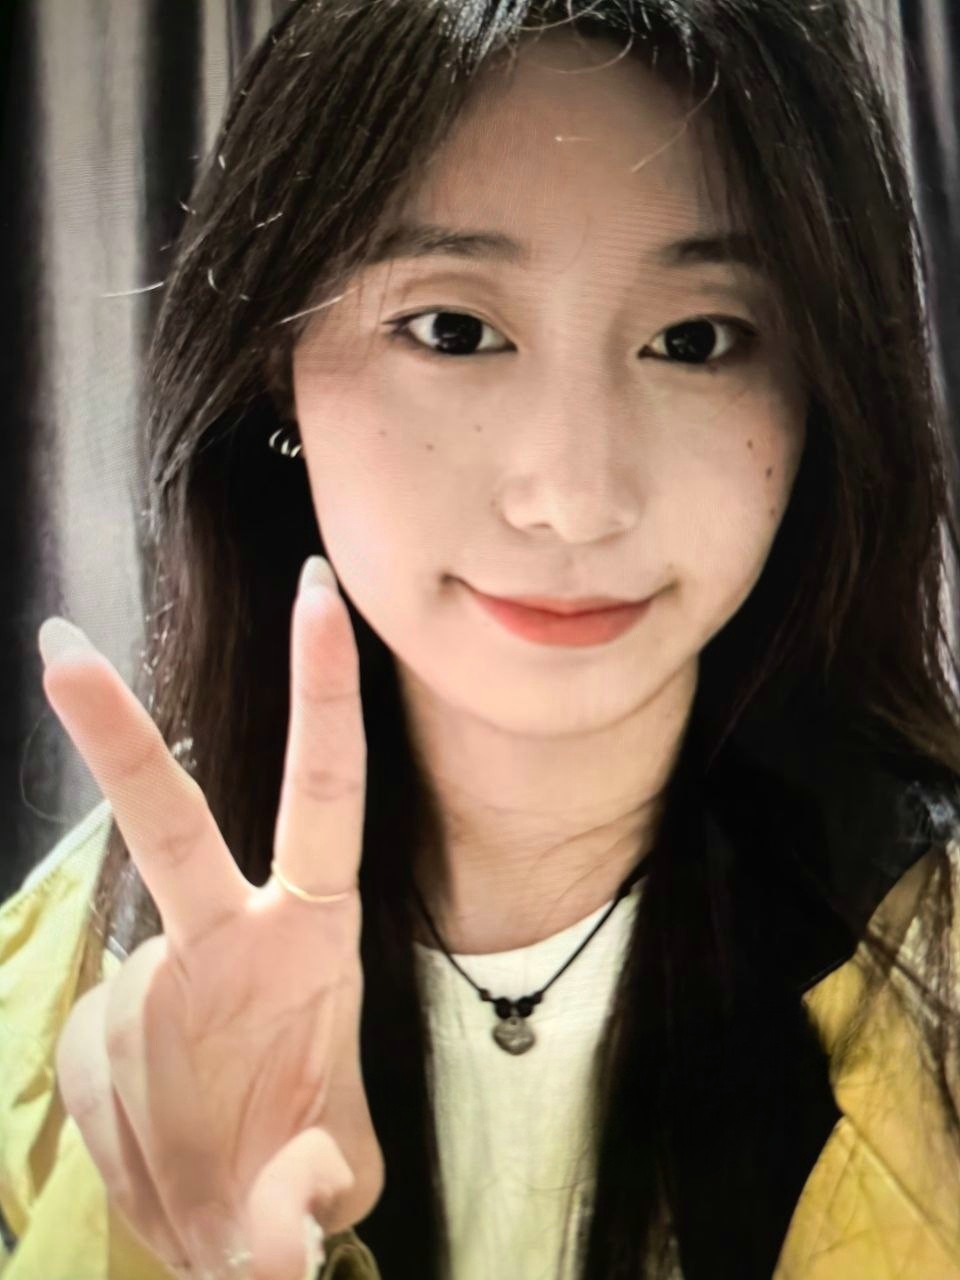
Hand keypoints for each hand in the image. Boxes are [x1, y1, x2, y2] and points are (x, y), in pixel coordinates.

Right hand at [41, 558, 384, 1279]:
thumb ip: (304, 1204)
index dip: (323, 694)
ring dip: (149, 1104)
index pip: (324, 793)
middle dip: (113, 737)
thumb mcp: (322, 1187)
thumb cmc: (295, 1174)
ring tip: (200, 1165)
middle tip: (58, 647)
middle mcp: (230, 934)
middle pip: (168, 821)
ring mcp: (156, 976)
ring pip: (117, 1000)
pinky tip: (162, 1150)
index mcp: (311, 934)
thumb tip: (279, 1247)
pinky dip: (119, 1119)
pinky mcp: (96, 1026)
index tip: (315, 596)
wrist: (229, 1231)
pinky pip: (89, 1053)